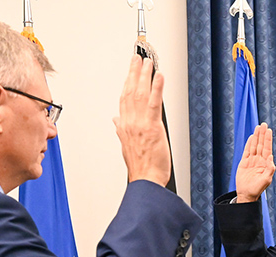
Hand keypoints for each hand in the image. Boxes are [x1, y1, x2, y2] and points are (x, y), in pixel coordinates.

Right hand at [114, 54, 170, 186]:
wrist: (145, 180)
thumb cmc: (141, 166)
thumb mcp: (126, 145)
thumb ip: (122, 129)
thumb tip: (116, 120)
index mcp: (124, 126)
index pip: (124, 98)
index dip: (127, 81)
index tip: (130, 70)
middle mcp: (130, 122)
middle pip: (130, 91)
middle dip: (134, 72)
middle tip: (139, 57)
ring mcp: (140, 124)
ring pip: (141, 94)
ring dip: (145, 75)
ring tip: (148, 62)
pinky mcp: (152, 127)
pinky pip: (154, 103)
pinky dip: (156, 88)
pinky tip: (159, 76)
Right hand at [235, 124, 274, 202]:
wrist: (246, 194)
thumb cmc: (257, 189)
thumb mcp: (266, 180)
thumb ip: (270, 169)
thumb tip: (271, 157)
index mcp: (265, 163)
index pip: (267, 148)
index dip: (268, 139)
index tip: (268, 130)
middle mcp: (259, 160)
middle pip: (261, 144)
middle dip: (262, 135)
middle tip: (264, 124)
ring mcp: (252, 161)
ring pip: (254, 146)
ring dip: (256, 137)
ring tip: (258, 127)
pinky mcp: (244, 163)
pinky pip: (247, 151)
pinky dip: (249, 144)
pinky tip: (251, 137)